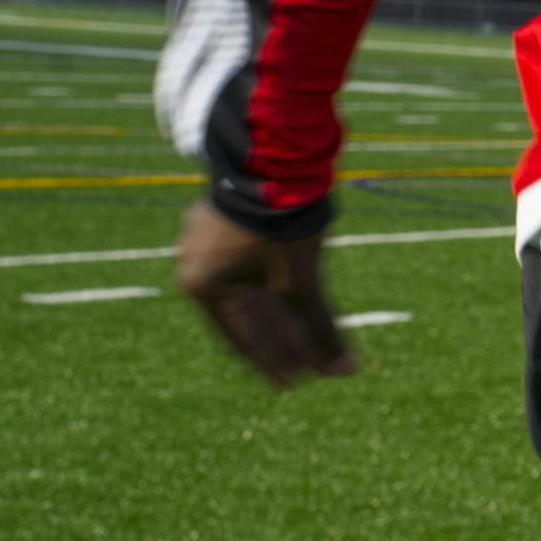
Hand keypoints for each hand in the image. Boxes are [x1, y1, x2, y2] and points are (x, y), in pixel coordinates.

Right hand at [176, 199, 355, 387]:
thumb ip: (319, 329)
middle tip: (310, 362)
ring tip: (310, 329)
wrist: (274, 156)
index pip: (240, 340)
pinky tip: (298, 289)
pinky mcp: (227, 217)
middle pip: (246, 315)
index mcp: (203, 286)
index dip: (271, 364)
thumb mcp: (301, 283)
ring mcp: (208, 238)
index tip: (294, 384)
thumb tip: (344, 371)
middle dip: (282, 340)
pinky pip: (250, 261)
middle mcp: (197, 265)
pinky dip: (274, 280)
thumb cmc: (280, 225)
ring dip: (280, 311)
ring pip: (250, 288)